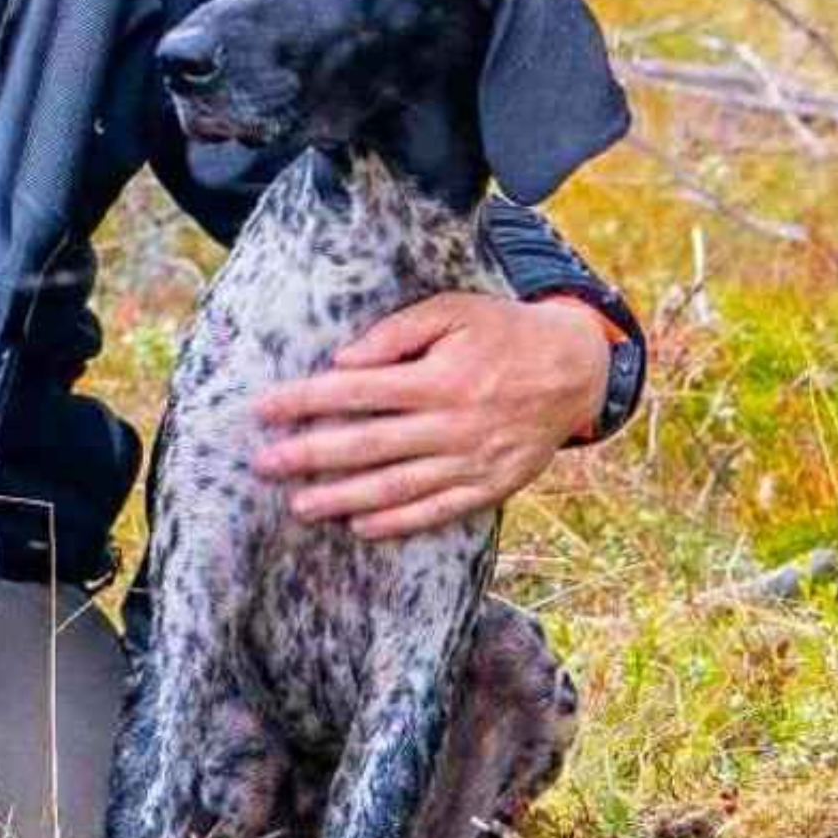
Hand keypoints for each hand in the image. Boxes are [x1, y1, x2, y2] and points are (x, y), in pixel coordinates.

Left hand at [250, 293, 612, 541]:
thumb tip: (343, 361)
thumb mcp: (453, 311)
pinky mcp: (493, 485)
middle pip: (369, 445)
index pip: (356, 391)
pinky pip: (438, 509)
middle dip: (310, 456)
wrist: (576, 369)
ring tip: (300, 506)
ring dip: (344, 498)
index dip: (305, 401)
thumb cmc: (501, 332)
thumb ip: (396, 332)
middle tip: (263, 465)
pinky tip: (360, 525)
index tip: (262, 409)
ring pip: (398, 486)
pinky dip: (398, 521)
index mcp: (439, 377)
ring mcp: (475, 460)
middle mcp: (454, 423)